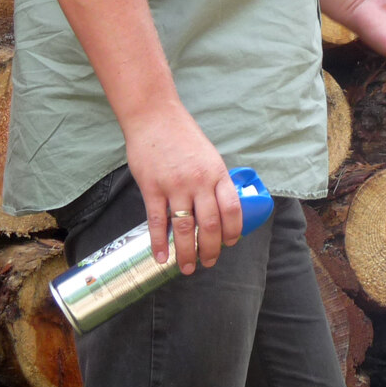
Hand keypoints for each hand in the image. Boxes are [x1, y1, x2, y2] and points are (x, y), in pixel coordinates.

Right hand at [122, 104, 242, 274]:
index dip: (233, 231)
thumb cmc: (183, 136)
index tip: (230, 244)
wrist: (155, 118)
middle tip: (209, 262)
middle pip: (210, 224)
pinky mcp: (152, 188)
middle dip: (211, 249)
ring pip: (185, 228)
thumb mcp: (209, 156)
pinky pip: (157, 222)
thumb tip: (219, 208)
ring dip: (187, 252)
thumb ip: (214, 181)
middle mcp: (199, 182)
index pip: (232, 209)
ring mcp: (175, 186)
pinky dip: (159, 243)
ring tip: (187, 268)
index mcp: (217, 173)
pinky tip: (161, 258)